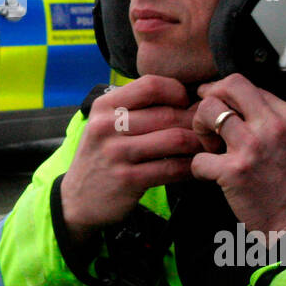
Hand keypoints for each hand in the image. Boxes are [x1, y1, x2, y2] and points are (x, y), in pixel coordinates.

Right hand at [60, 75, 212, 245]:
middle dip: (195, 121)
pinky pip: (171, 168)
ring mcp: (116, 153)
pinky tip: (195, 167)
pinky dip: (190, 167)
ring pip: (174, 139)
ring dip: (198, 143)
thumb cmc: (101, 156)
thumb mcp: (105, 124)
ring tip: (207, 146)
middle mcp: (107, 126)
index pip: (151, 85)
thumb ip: (135, 108)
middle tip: (209, 128)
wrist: (76, 199)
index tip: (187, 104)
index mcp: (104, 106)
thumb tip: (184, 95)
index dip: (177, 92)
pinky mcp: (128, 180)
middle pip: (167, 113)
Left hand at [190, 73, 285, 237]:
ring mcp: (252, 147)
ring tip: (209, 147)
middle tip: (206, 118)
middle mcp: (271, 126)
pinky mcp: (234, 171)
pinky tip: (209, 174)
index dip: (225, 92)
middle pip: (229, 86)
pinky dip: (198, 167)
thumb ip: (273, 119)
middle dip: (210, 98)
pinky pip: (198, 157)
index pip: (246, 84)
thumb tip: (240, 103)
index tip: (217, 103)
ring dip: (199, 128)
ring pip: (208, 111)